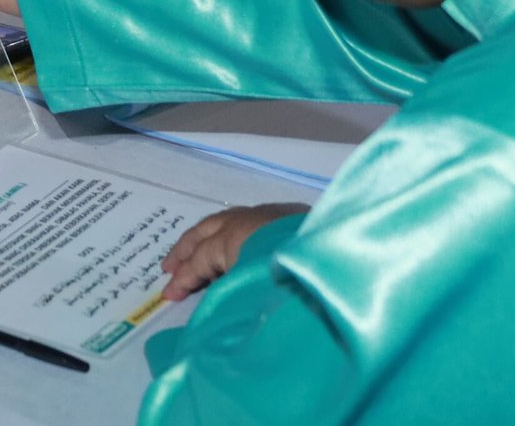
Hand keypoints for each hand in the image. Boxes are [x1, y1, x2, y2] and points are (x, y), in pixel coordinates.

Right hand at [160, 203, 309, 300]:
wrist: (347, 259)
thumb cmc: (295, 281)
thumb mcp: (252, 292)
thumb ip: (228, 294)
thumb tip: (214, 300)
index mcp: (233, 236)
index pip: (199, 260)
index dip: (182, 279)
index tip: (167, 297)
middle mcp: (247, 219)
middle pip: (205, 233)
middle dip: (184, 252)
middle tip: (168, 269)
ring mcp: (270, 213)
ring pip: (226, 221)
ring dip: (204, 239)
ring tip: (194, 254)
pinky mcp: (291, 214)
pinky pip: (248, 219)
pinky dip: (230, 232)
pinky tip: (232, 241)